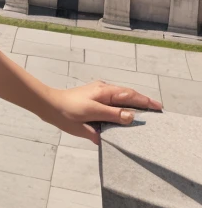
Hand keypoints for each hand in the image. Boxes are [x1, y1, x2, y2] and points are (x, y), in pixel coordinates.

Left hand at [41, 80, 162, 145]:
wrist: (49, 106)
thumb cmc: (67, 113)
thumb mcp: (91, 115)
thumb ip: (111, 115)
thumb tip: (131, 116)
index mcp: (103, 93)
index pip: (129, 96)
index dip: (144, 101)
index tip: (158, 107)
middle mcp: (103, 90)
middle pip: (127, 94)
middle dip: (143, 101)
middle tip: (158, 109)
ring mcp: (98, 93)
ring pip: (121, 96)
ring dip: (134, 102)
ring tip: (146, 112)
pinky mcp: (93, 98)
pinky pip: (113, 100)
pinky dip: (123, 104)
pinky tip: (126, 112)